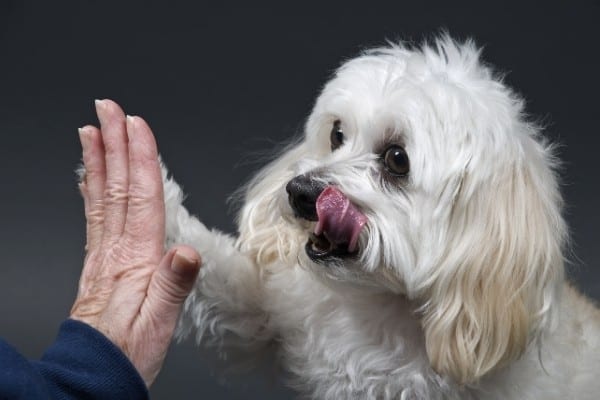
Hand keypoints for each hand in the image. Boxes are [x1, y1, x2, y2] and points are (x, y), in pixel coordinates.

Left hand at [71, 99, 200, 386]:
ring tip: (93, 131)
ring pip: (102, 197)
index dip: (141, 159)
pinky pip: (94, 217)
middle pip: (117, 187)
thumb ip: (173, 285)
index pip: (140, 197)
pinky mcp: (99, 262)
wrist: (95, 372)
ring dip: (99, 161)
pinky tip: (89, 178)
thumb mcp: (160, 323)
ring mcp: (104, 254)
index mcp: (136, 257)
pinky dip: (91, 191)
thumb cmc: (129, 349)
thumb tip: (186, 253)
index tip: (136, 126)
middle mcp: (116, 249)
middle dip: (115, 145)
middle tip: (109, 110)